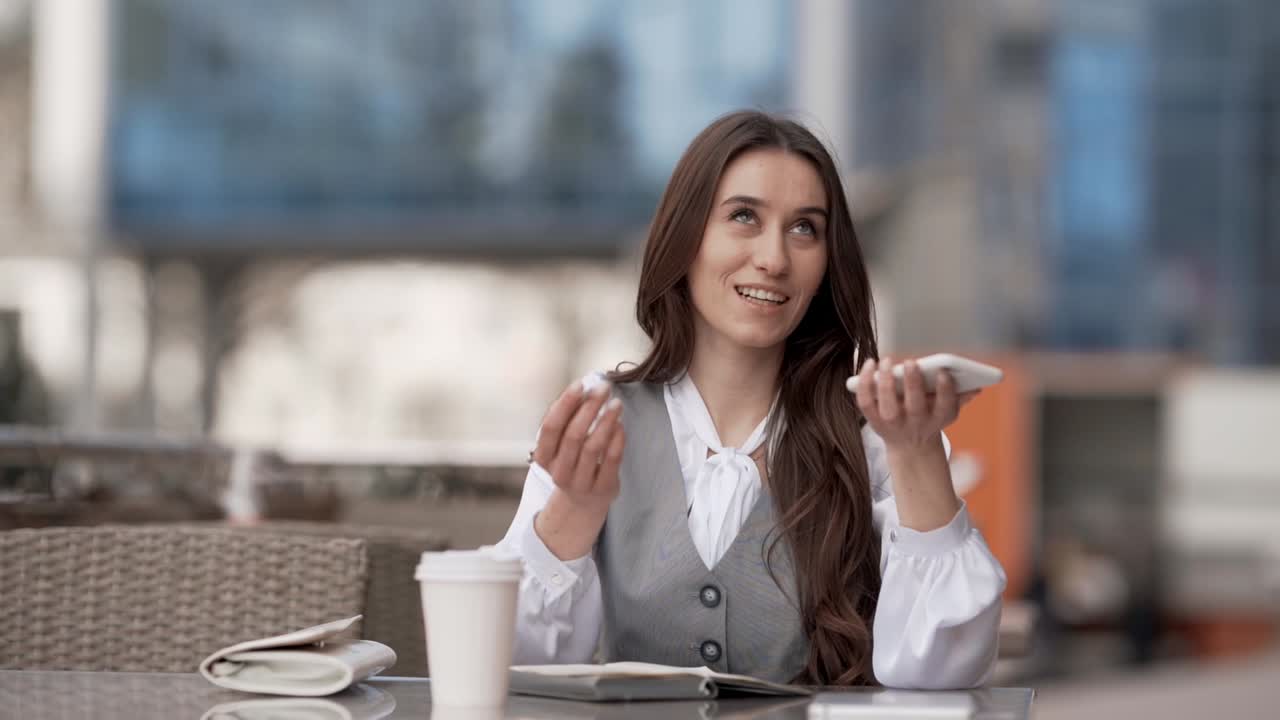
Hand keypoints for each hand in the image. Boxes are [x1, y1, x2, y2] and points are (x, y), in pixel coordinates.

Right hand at [531, 379, 625, 558]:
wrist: (583, 502)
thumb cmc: (573, 461)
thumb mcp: (562, 444)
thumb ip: (568, 419)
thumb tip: (583, 390)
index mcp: (544, 457)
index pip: (551, 427)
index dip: (565, 404)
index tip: (580, 384)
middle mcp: (559, 472)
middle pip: (573, 435)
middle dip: (589, 408)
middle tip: (604, 388)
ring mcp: (581, 483)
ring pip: (593, 448)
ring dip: (606, 421)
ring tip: (616, 403)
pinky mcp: (603, 489)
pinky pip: (611, 460)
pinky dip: (617, 440)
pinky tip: (621, 424)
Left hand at [853, 355, 979, 451]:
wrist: (910, 445)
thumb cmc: (929, 417)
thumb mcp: (947, 411)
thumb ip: (960, 396)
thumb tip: (976, 386)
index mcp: (937, 418)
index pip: (945, 406)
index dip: (945, 390)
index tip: (943, 372)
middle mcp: (916, 423)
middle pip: (915, 406)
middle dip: (913, 383)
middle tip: (910, 362)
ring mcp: (893, 424)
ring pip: (888, 406)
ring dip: (886, 382)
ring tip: (886, 361)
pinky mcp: (873, 420)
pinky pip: (866, 402)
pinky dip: (865, 384)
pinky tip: (869, 365)